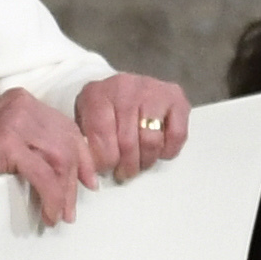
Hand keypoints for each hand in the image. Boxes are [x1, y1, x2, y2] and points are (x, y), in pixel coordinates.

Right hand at [0, 88, 95, 224]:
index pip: (64, 126)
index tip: (87, 180)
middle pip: (68, 141)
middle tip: (76, 205)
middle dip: (77, 176)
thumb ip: (23, 141)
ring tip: (62, 214)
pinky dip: (51, 197)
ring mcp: (14, 123)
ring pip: (60, 158)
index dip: (81, 155)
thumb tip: (53, 166)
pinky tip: (48, 212)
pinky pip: (43, 174)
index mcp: (20, 101)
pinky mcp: (6, 145)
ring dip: (65, 192)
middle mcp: (21, 105)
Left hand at [74, 73, 190, 181]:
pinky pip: (176, 135)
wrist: (125, 86)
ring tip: (139, 163)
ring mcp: (153, 91)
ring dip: (145, 161)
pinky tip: (157, 150)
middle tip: (123, 173)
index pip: (101, 136)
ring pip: (151, 142)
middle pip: (127, 143)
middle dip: (126, 167)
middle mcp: (126, 88)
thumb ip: (84, 140)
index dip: (104, 162)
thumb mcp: (84, 118)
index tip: (105, 170)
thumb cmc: (104, 107)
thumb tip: (91, 171)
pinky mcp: (176, 97)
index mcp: (97, 94)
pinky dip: (167, 150)